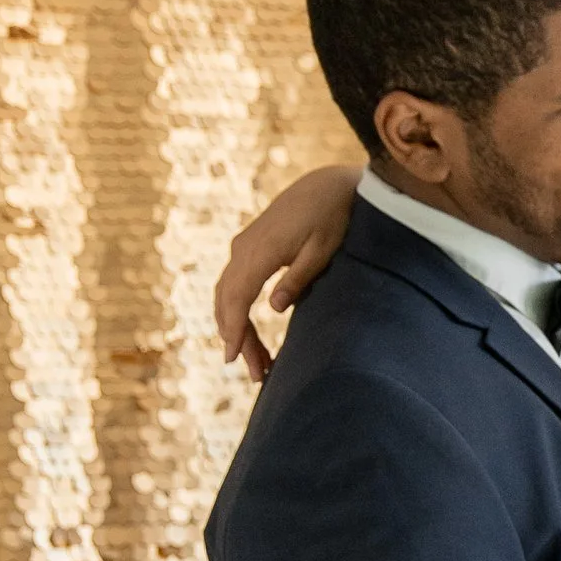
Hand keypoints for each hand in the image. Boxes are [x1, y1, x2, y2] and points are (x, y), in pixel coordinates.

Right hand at [214, 165, 357, 380]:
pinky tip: (248, 333)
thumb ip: (299, 278)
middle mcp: (244, 248)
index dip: (233, 330)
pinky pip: (234, 284)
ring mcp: (243, 246)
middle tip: (257, 374)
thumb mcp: (323, 250)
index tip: (233, 358)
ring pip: (227, 294)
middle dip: (237, 339)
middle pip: (227, 301)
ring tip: (256, 361)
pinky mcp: (249, 247)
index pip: (236, 298)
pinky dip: (237, 310)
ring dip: (236, 328)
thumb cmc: (333, 218)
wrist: (327, 186)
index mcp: (260, 251)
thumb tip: (274, 309)